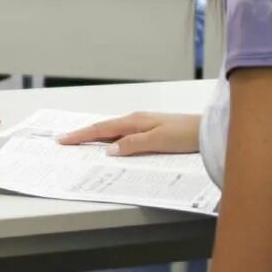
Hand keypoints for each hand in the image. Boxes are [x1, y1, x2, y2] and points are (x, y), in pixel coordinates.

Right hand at [58, 111, 199, 155]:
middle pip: (104, 128)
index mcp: (135, 122)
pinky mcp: (151, 131)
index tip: (64, 140)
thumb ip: (133, 144)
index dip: (81, 135)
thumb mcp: (158, 141)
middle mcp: (136, 121)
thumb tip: (109, 150)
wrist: (208, 130)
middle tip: (64, 141)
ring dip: (96, 137)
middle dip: (83, 135)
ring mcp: (143, 125)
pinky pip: (124, 136)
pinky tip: (110, 146)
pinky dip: (111, 140)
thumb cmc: (186, 134)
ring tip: (80, 144)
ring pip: (113, 132)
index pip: (102, 129)